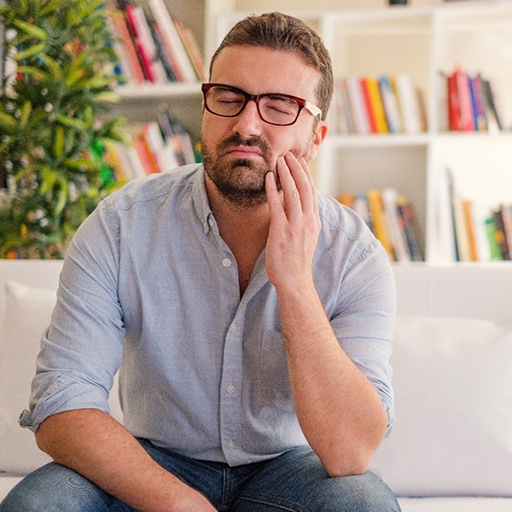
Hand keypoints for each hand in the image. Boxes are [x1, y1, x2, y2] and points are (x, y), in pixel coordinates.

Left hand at [265, 152, 320, 292]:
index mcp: (314, 221)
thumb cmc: (296, 261)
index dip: (306, 174)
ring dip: (286, 174)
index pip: (312, 191)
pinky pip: (278, 205)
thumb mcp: (306, 237)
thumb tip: (296, 207)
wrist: (295, 280)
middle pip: (305, 188)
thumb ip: (302, 221)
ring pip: (293, 193)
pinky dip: (274, 189)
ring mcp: (296, 225)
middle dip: (296, 169)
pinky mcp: (282, 231)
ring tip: (279, 160)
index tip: (300, 160)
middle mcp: (307, 220)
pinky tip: (269, 178)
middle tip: (289, 154)